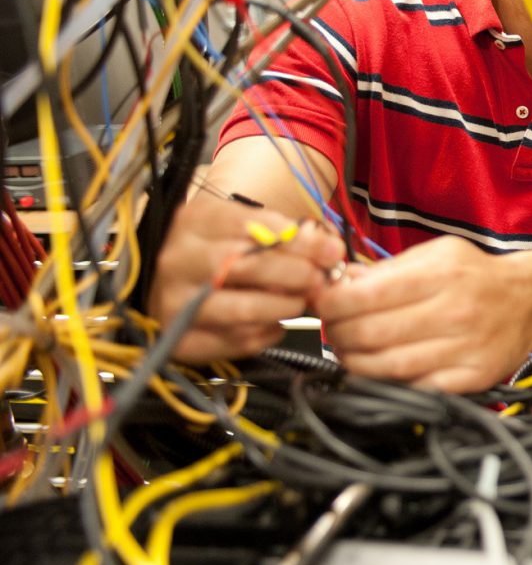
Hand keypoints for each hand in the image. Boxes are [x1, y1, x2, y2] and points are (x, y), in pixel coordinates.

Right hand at [151, 194, 344, 364]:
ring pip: (243, 310)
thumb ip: (283, 233)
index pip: (251, 227)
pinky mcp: (181, 341)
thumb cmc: (214, 250)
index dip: (298, 242)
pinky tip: (275, 322)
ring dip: (284, 307)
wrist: (167, 284)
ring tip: (300, 301)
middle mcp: (178, 262)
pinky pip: (237, 341)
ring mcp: (175, 303)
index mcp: (194, 223)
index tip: (331, 251)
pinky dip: (268, 333)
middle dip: (295, 274)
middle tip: (319, 279)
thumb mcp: (240, 225)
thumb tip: (329, 249)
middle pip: (245, 267)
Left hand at [314, 237, 531, 393]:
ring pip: (387, 367)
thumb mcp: (435, 254)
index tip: (321, 303)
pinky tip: (378, 369)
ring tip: (349, 350)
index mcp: (442, 275)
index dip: (331, 303)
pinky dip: (386, 382)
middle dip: (337, 334)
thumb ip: (386, 270)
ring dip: (354, 362)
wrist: (531, 300)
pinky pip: (415, 387)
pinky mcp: (471, 378)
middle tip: (331, 329)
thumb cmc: (476, 276)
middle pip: (371, 334)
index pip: (366, 296)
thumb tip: (338, 283)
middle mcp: (455, 311)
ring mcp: (465, 348)